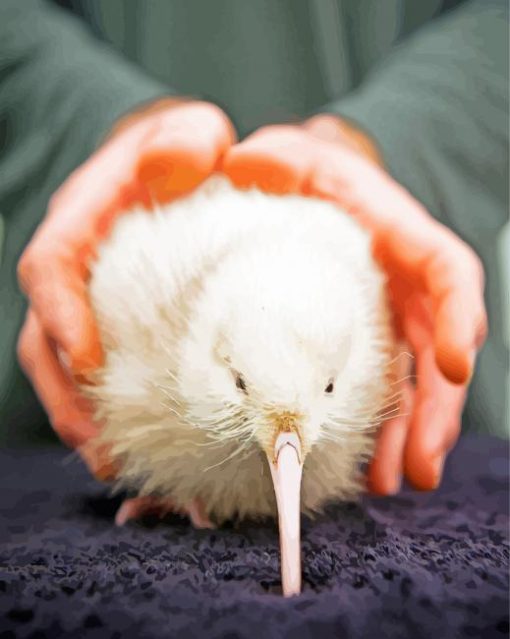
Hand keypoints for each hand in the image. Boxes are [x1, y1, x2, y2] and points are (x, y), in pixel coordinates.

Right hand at [17, 98, 234, 476]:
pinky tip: (140, 443)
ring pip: (65, 368)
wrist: (185, 170)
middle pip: (46, 338)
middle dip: (65, 395)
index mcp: (83, 220)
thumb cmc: (188, 153)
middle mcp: (77, 269)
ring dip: (84, 418)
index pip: (50, 267)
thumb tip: (170, 167)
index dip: (60, 316)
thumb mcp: (190, 132)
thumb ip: (184, 138)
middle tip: (98, 446)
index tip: (86, 363)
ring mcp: (91, 302)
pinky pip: (101, 373)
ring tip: (115, 464)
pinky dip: (113, 411)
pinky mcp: (113, 326)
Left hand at [221, 116, 486, 494]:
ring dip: (409, 433)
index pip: (444, 268)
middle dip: (436, 408)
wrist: (287, 193)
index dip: (458, 315)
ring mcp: (383, 313)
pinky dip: (379, 428)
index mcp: (390, 228)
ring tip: (393, 484)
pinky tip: (363, 466)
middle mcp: (398, 277)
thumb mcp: (277, 155)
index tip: (456, 365)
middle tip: (417, 467)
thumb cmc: (286, 172)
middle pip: (438, 345)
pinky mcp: (362, 339)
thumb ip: (267, 158)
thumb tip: (237, 160)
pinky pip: (381, 388)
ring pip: (413, 379)